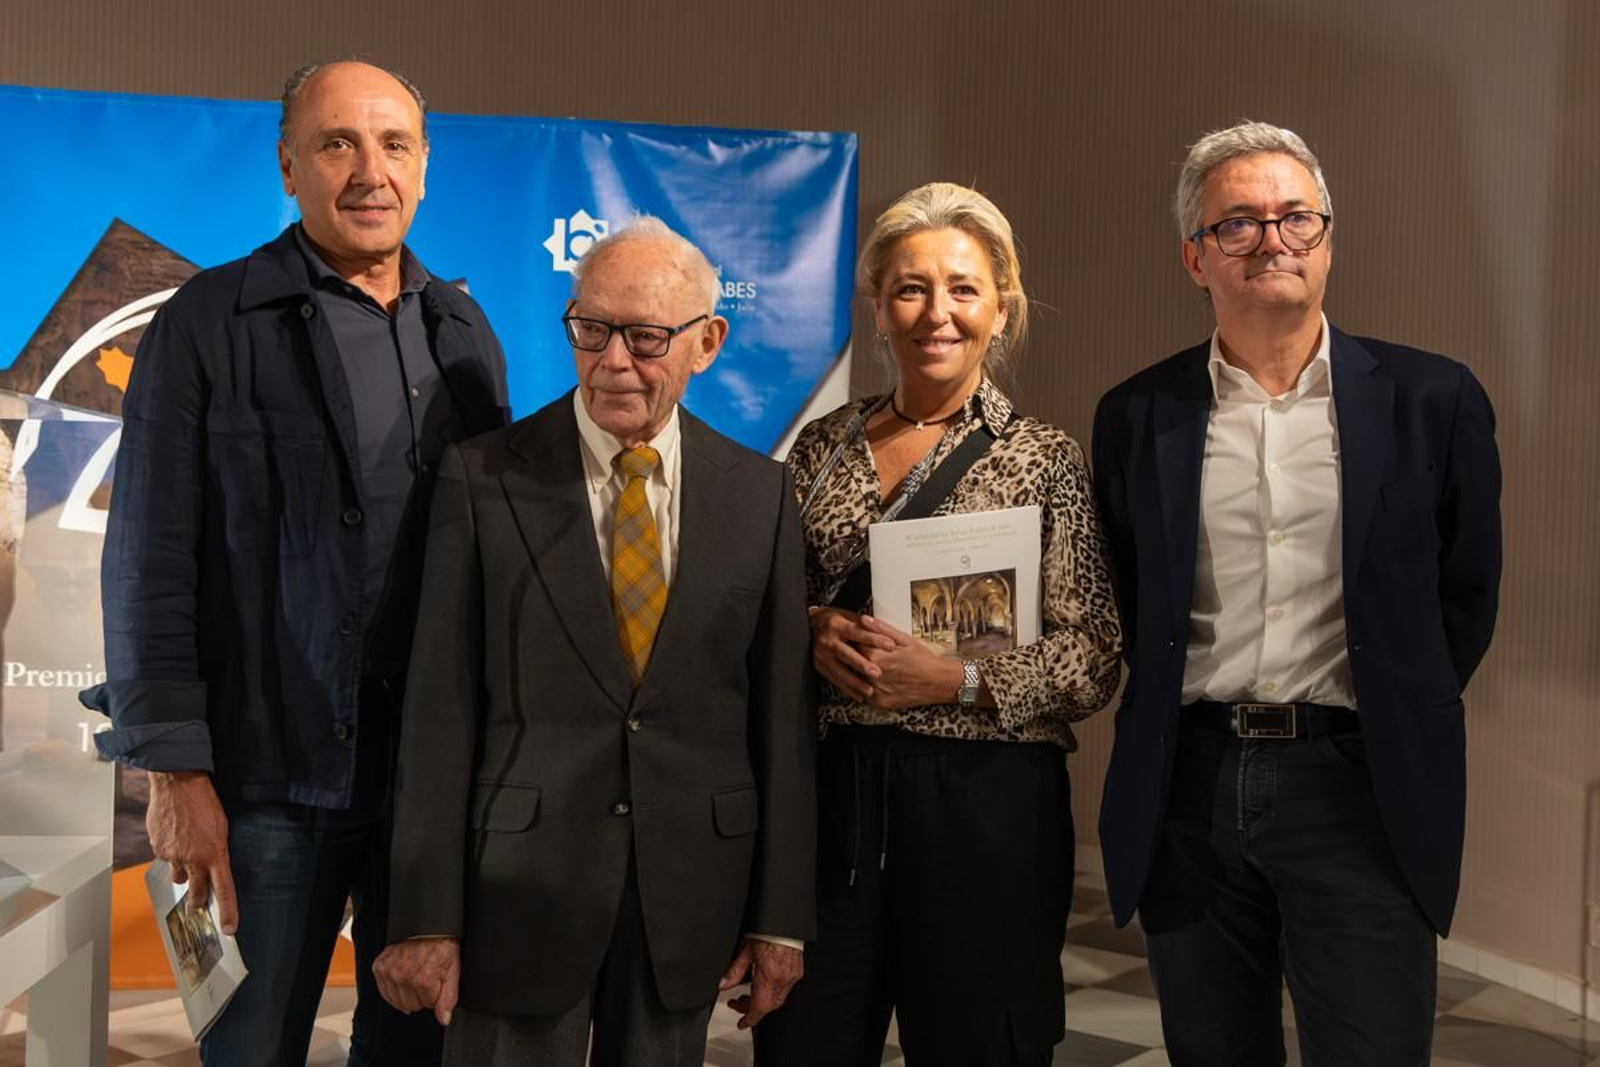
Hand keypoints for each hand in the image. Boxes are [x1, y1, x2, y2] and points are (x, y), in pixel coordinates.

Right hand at [146, 771, 237, 934]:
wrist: (177, 783)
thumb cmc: (204, 802)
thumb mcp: (221, 827)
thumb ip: (215, 851)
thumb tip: (210, 865)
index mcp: (214, 854)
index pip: (224, 890)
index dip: (227, 912)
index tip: (230, 929)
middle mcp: (193, 859)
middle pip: (196, 892)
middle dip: (197, 898)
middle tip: (198, 900)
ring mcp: (172, 855)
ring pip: (178, 875)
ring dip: (183, 870)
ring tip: (187, 850)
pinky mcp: (157, 848)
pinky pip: (165, 857)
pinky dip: (170, 852)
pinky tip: (175, 834)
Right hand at [373, 937, 460, 1025]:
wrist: (426, 926)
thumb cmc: (441, 946)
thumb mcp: (453, 971)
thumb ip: (448, 999)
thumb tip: (443, 1020)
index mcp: (423, 980)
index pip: (429, 1005)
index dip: (435, 994)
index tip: (436, 979)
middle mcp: (403, 977)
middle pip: (412, 1005)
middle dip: (421, 995)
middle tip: (426, 977)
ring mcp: (389, 972)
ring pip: (397, 1002)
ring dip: (406, 994)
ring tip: (414, 976)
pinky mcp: (379, 967)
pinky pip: (384, 992)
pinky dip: (393, 989)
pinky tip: (401, 979)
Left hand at [719, 937, 803, 1029]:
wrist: (784, 920)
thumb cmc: (767, 930)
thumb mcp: (745, 950)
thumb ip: (734, 971)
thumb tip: (723, 984)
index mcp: (769, 976)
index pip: (759, 1007)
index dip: (749, 1019)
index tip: (741, 1023)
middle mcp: (782, 979)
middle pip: (768, 1006)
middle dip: (753, 1008)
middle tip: (738, 1003)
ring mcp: (792, 976)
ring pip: (777, 999)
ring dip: (763, 1000)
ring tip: (749, 992)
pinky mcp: (796, 971)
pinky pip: (785, 989)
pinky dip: (772, 991)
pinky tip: (763, 983)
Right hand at [808, 606, 895, 701]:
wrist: (807, 627)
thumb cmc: (832, 621)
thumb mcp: (847, 615)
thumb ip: (864, 624)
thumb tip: (884, 629)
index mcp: (837, 625)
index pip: (858, 632)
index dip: (874, 639)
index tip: (891, 645)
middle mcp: (828, 640)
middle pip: (847, 654)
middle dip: (862, 665)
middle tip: (877, 673)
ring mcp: (822, 655)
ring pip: (840, 671)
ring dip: (855, 683)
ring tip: (869, 691)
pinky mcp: (819, 666)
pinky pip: (834, 679)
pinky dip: (847, 688)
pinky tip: (858, 695)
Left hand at [858, 615, 965, 709]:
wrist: (938, 682)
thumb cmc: (923, 659)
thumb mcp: (904, 639)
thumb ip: (882, 629)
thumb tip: (865, 619)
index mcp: (876, 656)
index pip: (856, 645)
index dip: (861, 642)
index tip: (866, 642)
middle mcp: (873, 676)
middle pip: (855, 663)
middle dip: (861, 658)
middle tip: (876, 656)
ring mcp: (875, 691)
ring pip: (858, 679)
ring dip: (863, 673)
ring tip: (879, 669)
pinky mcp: (879, 703)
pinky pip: (866, 693)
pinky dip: (870, 687)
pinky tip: (881, 681)